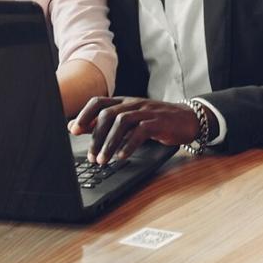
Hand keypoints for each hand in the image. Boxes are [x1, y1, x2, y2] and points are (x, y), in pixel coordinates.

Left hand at [68, 96, 202, 163]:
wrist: (188, 119)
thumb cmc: (157, 121)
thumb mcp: (131, 120)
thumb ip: (108, 123)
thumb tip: (78, 127)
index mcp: (124, 102)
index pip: (99, 102)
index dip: (84, 115)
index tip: (73, 131)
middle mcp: (133, 104)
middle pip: (108, 114)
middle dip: (96, 136)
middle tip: (91, 156)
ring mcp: (146, 111)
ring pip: (122, 122)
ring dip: (109, 143)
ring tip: (103, 161)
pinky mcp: (158, 122)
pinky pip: (140, 131)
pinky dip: (128, 145)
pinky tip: (122, 157)